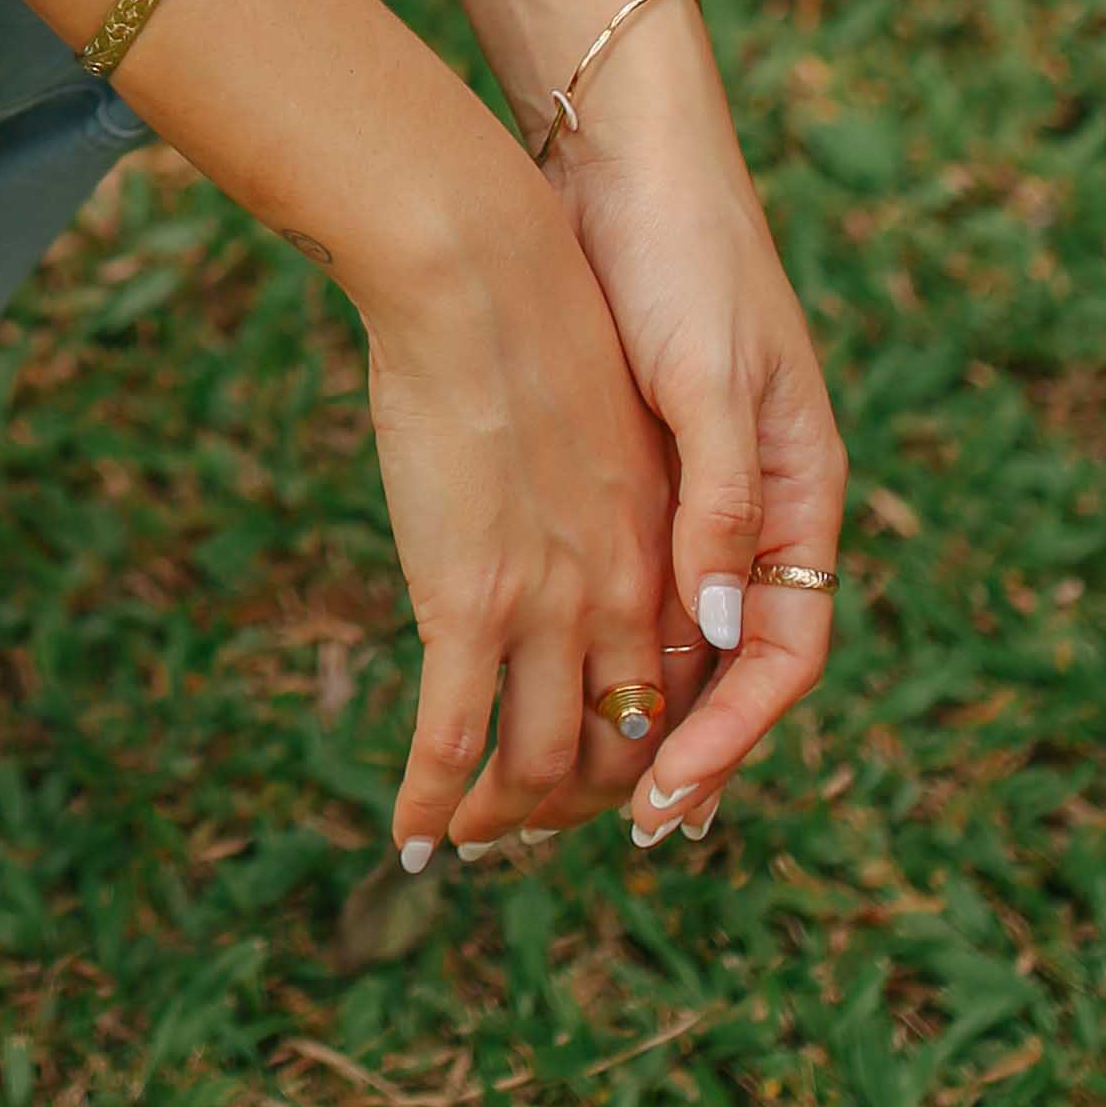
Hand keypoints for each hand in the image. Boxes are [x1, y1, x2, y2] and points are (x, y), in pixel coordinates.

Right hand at [353, 142, 687, 868]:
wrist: (485, 265)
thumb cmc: (552, 313)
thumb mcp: (624, 413)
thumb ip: (636, 499)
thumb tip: (638, 569)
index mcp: (676, 546)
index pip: (695, 691)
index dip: (668, 757)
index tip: (631, 793)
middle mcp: (631, 594)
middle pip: (624, 745)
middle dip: (582, 803)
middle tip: (536, 823)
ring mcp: (551, 605)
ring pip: (541, 763)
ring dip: (508, 820)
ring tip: (471, 842)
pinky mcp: (470, 600)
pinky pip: (454, 737)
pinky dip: (433, 799)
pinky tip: (410, 835)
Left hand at [541, 11, 846, 843]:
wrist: (620, 153)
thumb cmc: (679, 251)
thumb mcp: (703, 376)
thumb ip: (715, 499)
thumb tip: (713, 622)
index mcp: (798, 496)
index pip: (780, 659)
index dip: (729, 739)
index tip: (667, 806)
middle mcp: (752, 512)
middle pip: (724, 671)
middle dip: (673, 757)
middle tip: (613, 836)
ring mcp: (692, 491)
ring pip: (673, 644)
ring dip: (629, 722)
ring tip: (562, 803)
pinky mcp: (628, 467)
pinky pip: (622, 588)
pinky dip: (592, 651)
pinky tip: (539, 694)